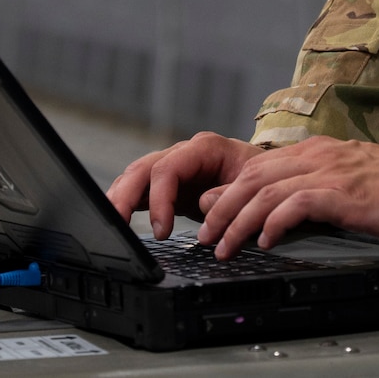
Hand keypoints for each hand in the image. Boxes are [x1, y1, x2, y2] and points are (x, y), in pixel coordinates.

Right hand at [107, 133, 263, 240]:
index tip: (160, 231)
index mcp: (205, 148)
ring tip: (109, 223)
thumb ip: (229, 194)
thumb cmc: (264, 181)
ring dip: (119, 198)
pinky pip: (140, 190)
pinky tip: (115, 219)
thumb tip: (203, 204)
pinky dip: (125, 203)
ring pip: (136, 176)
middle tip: (116, 225)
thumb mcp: (255, 187)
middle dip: (125, 196)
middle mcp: (184, 154)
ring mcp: (174, 168)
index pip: (169, 168)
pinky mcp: (169, 186)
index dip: (159, 199)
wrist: (269, 179)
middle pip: (144, 168)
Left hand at [193, 136, 378, 257]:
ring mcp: (329, 171)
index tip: (210, 216)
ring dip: (238, 220)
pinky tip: (266, 241)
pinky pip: (297, 203)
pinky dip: (275, 222)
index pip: (258, 167)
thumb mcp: (346, 182)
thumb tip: (277, 212)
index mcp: (315, 151)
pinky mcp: (343, 193)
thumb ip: (312, 191)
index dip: (227, 191)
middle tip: (207, 236)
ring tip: (225, 245)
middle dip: (222, 208)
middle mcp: (316, 155)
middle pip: (252, 176)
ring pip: (266, 190)